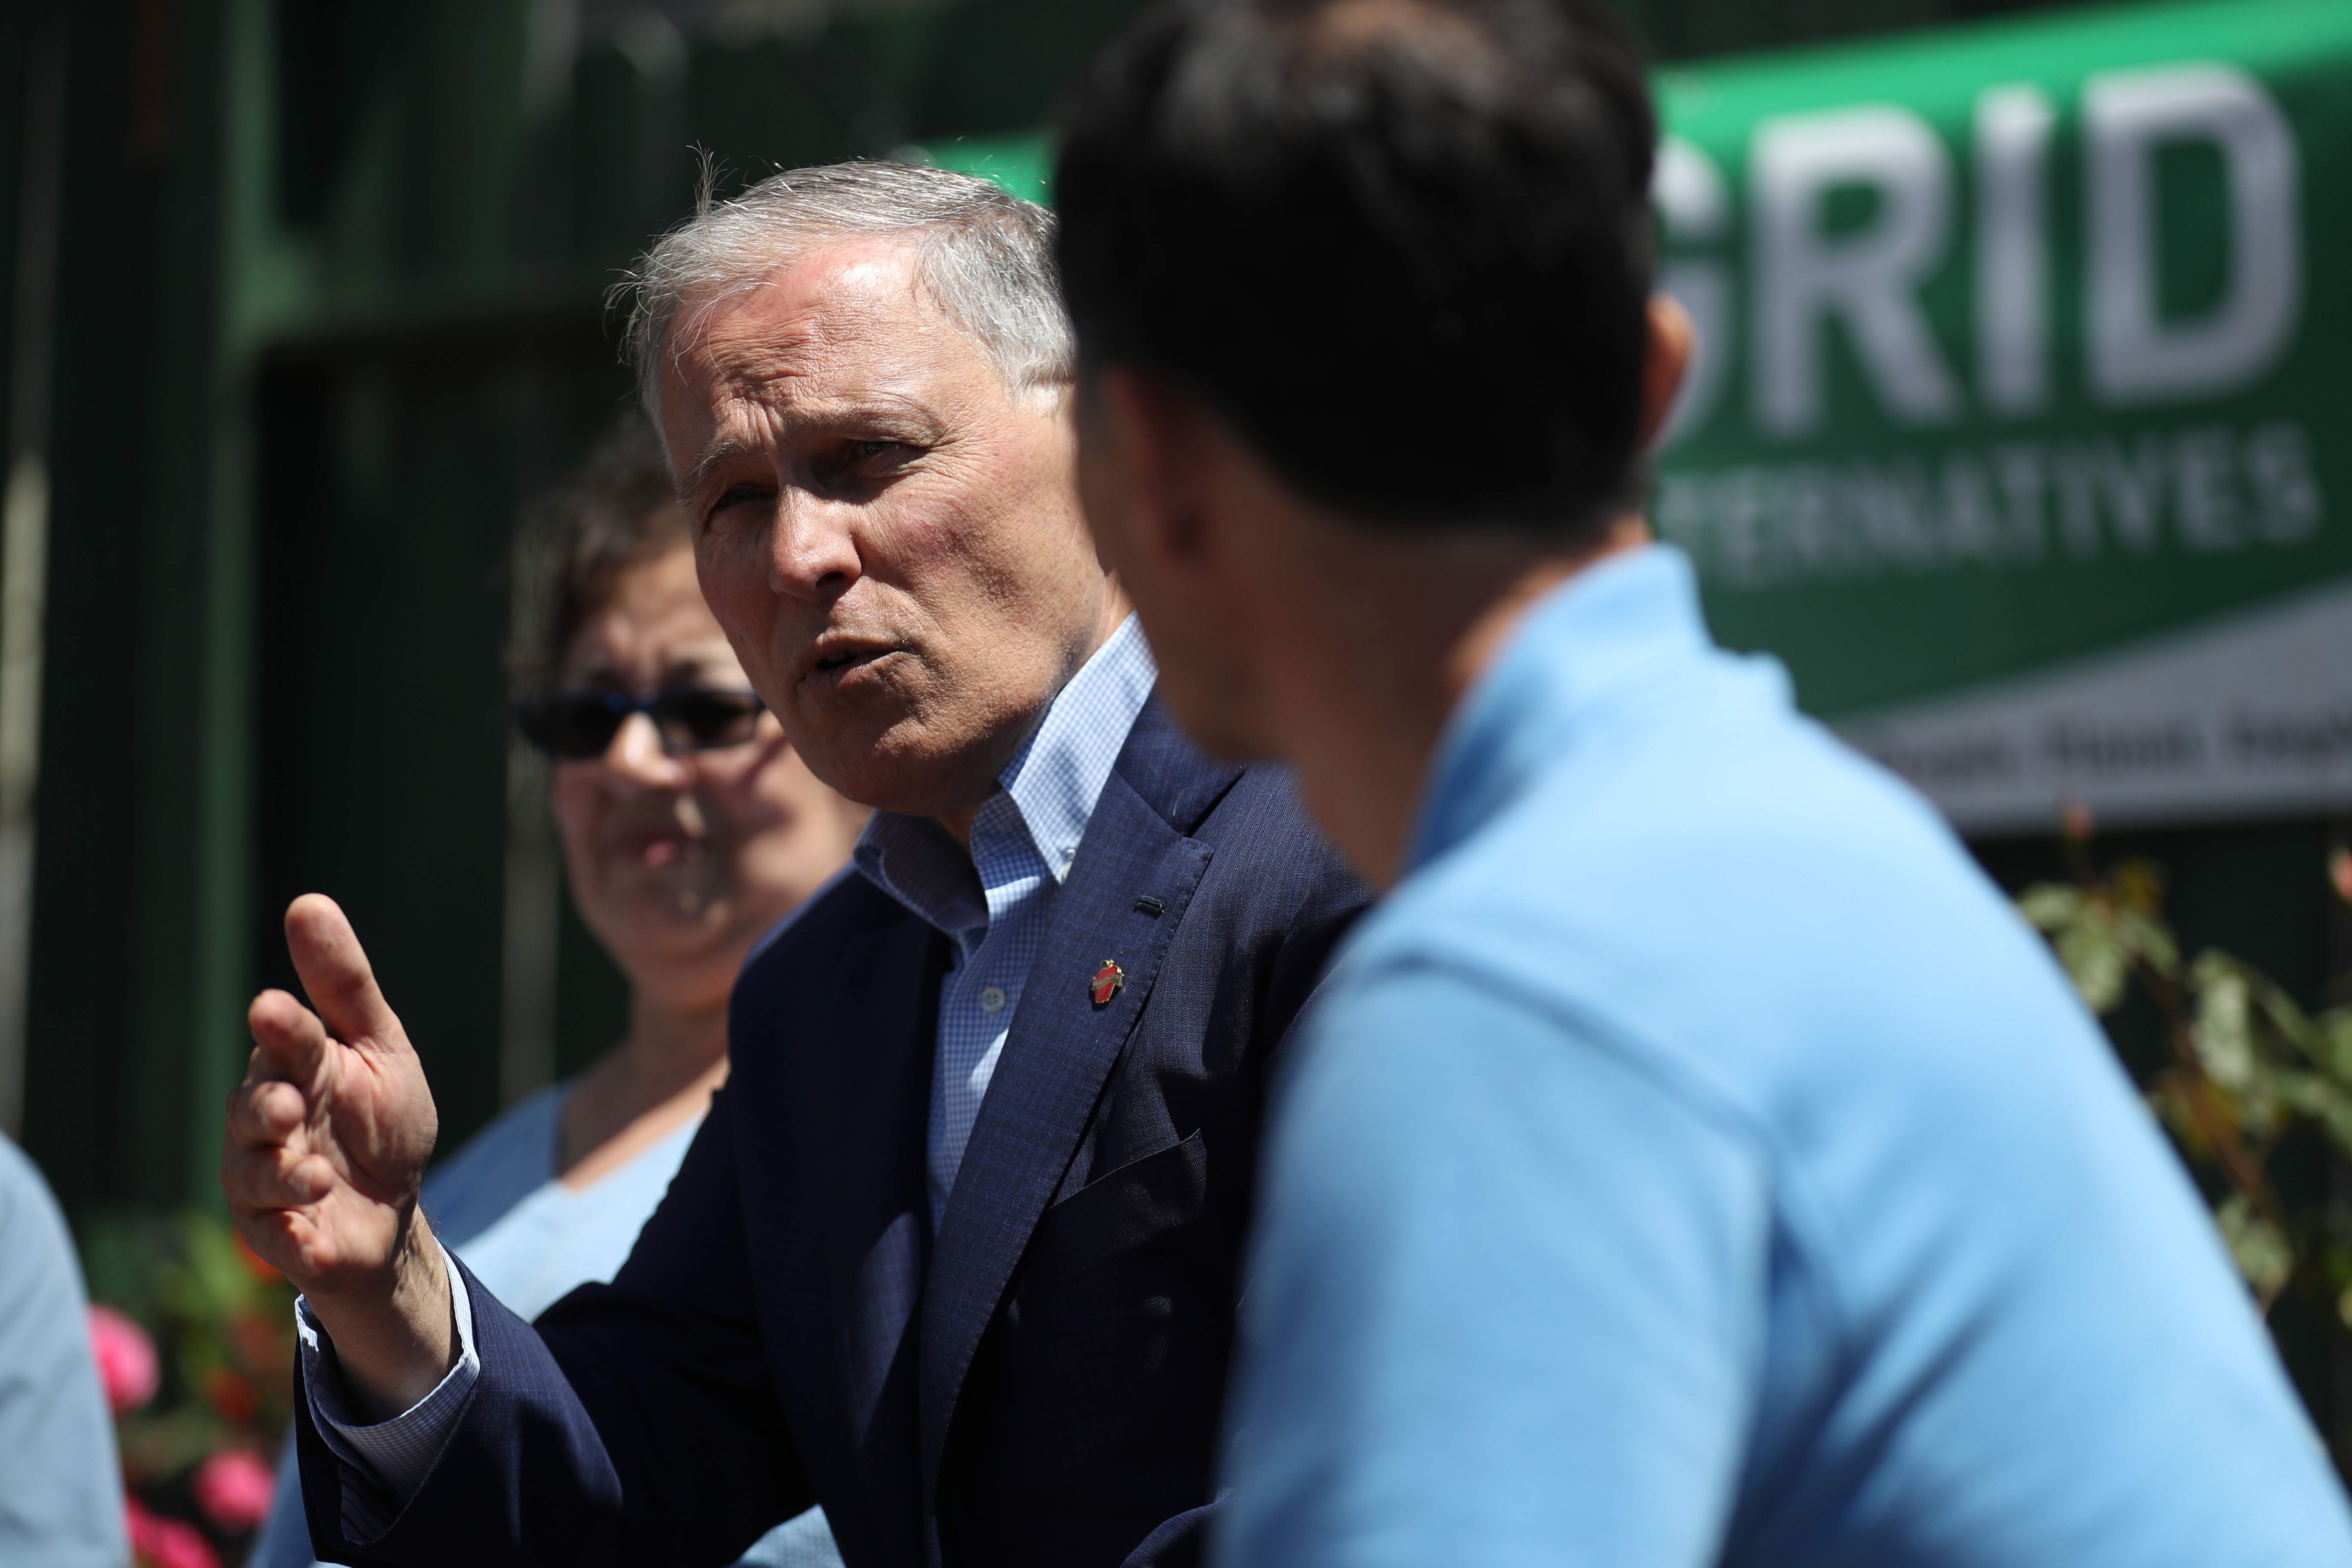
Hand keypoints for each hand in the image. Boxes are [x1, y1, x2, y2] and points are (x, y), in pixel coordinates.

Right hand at [222, 894, 452, 1411]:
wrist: (393, 1207)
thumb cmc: (382, 1118)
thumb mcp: (380, 1046)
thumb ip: (344, 984)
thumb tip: (308, 902)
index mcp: (295, 1067)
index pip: (283, 1039)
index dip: (279, 1027)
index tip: (272, 1007)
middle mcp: (266, 1121)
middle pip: (251, 1108)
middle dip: (265, 1106)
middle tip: (288, 1104)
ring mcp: (265, 1179)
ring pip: (253, 1174)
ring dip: (282, 1173)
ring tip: (317, 1174)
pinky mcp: (279, 1235)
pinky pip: (276, 1238)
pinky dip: (296, 1238)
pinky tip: (316, 1236)